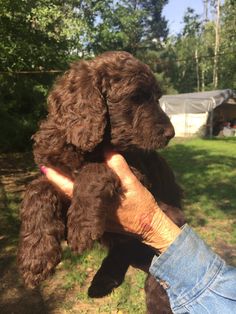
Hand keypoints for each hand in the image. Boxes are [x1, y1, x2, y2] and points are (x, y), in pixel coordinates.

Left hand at [41, 153, 180, 251]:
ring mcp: (93, 214)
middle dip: (56, 179)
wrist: (149, 227)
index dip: (56, 177)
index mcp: (96, 201)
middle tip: (48, 163)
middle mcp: (90, 209)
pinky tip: (74, 180)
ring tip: (57, 169)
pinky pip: (81, 201)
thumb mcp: (134, 185)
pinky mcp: (97, 215)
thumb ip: (120, 168)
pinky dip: (75, 190)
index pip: (69, 188)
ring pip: (73, 198)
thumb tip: (107, 150)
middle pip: (66, 193)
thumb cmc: (142, 206)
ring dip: (64, 184)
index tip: (44, 166)